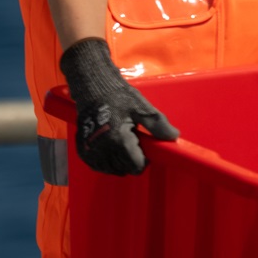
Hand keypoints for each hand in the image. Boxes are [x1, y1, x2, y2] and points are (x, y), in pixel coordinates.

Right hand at [59, 37, 178, 175]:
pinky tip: (110, 146)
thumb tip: (174, 136)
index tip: (144, 146)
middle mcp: (103, 151)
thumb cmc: (119, 96)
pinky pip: (98, 166)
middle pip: (125, 169)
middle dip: (132, 159)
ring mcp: (91, 152)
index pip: (137, 167)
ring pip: (112, 170)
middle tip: (132, 139)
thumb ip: (157, 124)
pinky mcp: (83, 151)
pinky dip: (106, 161)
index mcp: (120, 142)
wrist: (94, 88)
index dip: (144, 159)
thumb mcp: (142, 107)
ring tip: (121, 141)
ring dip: (119, 161)